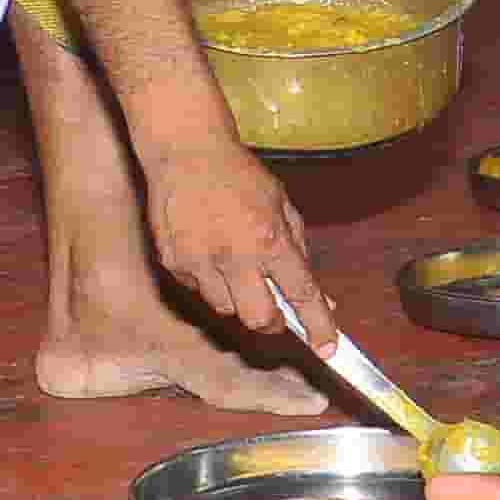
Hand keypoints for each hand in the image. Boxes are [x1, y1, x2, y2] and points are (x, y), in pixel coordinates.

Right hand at [145, 138, 326, 340]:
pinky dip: (208, 281)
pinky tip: (207, 251)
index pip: (301, 295)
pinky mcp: (172, 262)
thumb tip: (318, 293)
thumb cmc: (238, 174)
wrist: (184, 151)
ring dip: (238, 298)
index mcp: (269, 239)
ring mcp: (199, 262)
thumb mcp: (281, 206)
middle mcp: (234, 256)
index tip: (327, 348)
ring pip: (225, 308)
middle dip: (272, 322)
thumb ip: (298, 251)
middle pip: (259, 320)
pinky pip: (197, 289)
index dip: (319, 327)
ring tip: (234, 265)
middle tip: (276, 312)